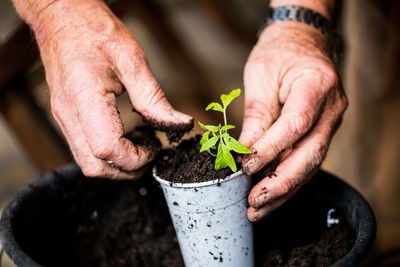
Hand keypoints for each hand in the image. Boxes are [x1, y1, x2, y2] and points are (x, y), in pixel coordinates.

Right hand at [33, 0, 191, 178]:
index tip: (154, 146)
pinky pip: (84, 149)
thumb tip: (179, 123)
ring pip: (88, 163)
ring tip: (140, 140)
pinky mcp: (65, 116)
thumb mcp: (132, 59)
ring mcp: (63, 117)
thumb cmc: (95, 30)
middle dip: (127, 168)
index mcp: (84, 98)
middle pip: (94, 166)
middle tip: (150, 150)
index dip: (135, 157)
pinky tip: (125, 134)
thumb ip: (154, 97)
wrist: (62, 17)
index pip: (107, 149)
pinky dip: (108, 153)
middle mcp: (68, 113)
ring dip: (118, 162)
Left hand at [240, 22, 347, 221]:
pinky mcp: (321, 132)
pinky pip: (306, 160)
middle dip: (281, 183)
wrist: (302, 41)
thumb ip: (255, 117)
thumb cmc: (279, 53)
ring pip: (310, 164)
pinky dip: (287, 180)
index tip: (245, 166)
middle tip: (254, 202)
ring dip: (283, 190)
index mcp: (317, 85)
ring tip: (257, 209)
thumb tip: (242, 154)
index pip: (296, 124)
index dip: (271, 149)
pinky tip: (269, 196)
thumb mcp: (260, 76)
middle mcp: (332, 108)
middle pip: (310, 153)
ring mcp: (330, 122)